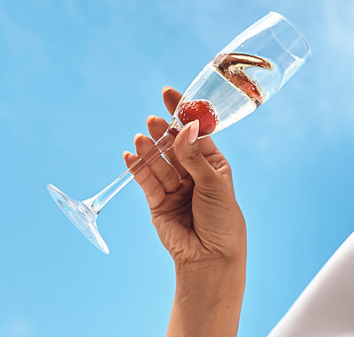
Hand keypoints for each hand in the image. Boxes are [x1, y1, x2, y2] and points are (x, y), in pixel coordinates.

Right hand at [124, 87, 246, 267]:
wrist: (211, 259)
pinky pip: (146, 181)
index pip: (196, 133)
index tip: (168, 94)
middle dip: (163, 132)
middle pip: (174, 146)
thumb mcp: (213, 185)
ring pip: (159, 163)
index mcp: (213, 165)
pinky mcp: (158, 203)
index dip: (183, 114)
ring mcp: (175, 188)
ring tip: (141, 138)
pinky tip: (131, 155)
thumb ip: (194, 158)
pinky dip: (138, 168)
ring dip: (150, 150)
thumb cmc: (222, 221)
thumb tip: (184, 128)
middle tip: (153, 119)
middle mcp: (193, 174)